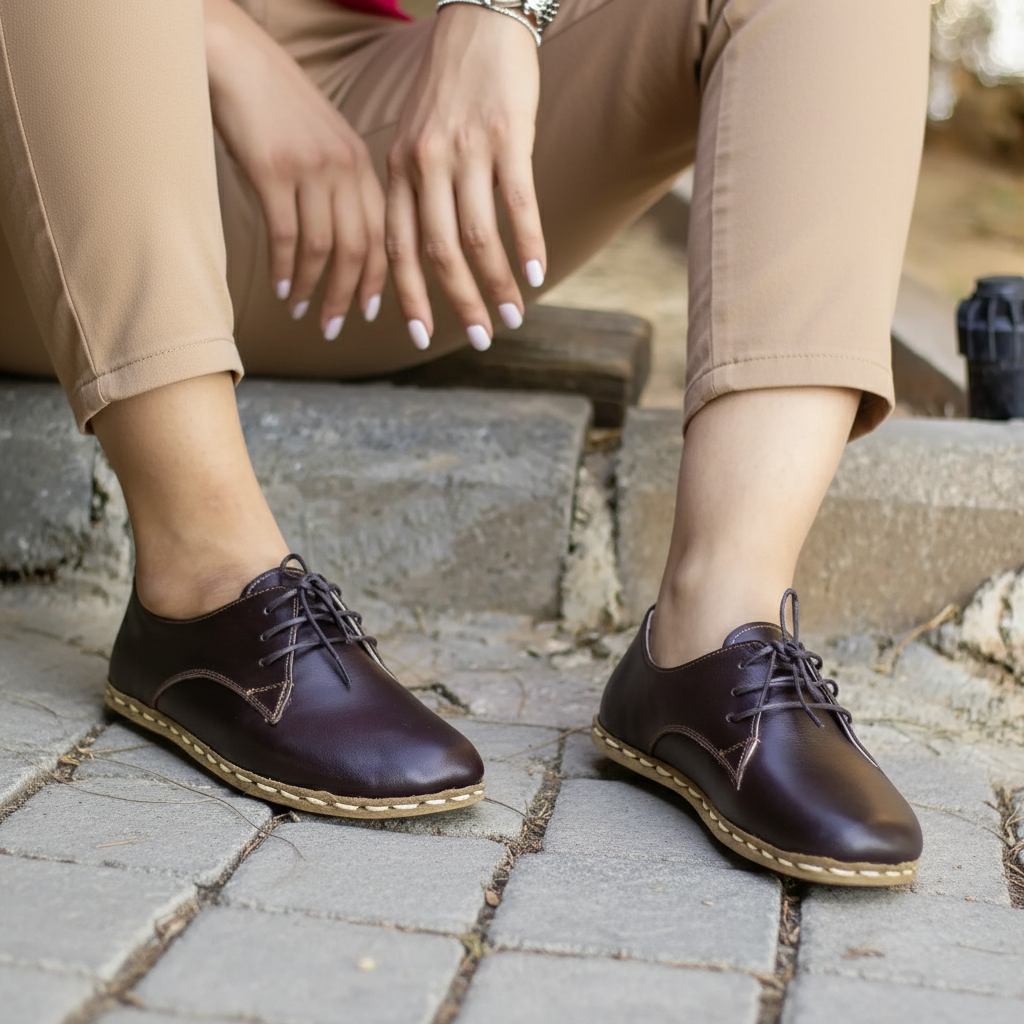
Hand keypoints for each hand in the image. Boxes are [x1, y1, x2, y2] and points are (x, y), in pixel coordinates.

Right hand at [204, 0, 385, 337]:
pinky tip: (280, 287)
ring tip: (302, 311)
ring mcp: (311, 169)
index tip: (369, 310)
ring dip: (313, 288)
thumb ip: (337, 185)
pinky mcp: (274, 170)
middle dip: (349, 296)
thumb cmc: (276, 106)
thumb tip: (338, 242)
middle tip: (334, 326)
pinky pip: (286, 235)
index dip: (378, 278)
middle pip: (359, 248)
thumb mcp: (323, 142)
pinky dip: (284, 268)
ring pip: (324, 248)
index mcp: (362, 163)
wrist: (237, 58)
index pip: (381, 233)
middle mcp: (345, 168)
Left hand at [386, 6, 545, 350]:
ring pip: (477, 235)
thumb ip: (418, 191)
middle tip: (480, 340)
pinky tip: (537, 273)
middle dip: (459, 303)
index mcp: (399, 171)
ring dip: (496, 283)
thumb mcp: (416, 140)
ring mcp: (466, 151)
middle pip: (438, 251)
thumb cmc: (451, 90)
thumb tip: (432, 252)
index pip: (398, 248)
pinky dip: (528, 243)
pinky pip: (517, 203)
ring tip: (514, 316)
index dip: (408, 298)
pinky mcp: (507, 136)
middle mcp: (425, 164)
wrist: (479, 21)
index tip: (420, 337)